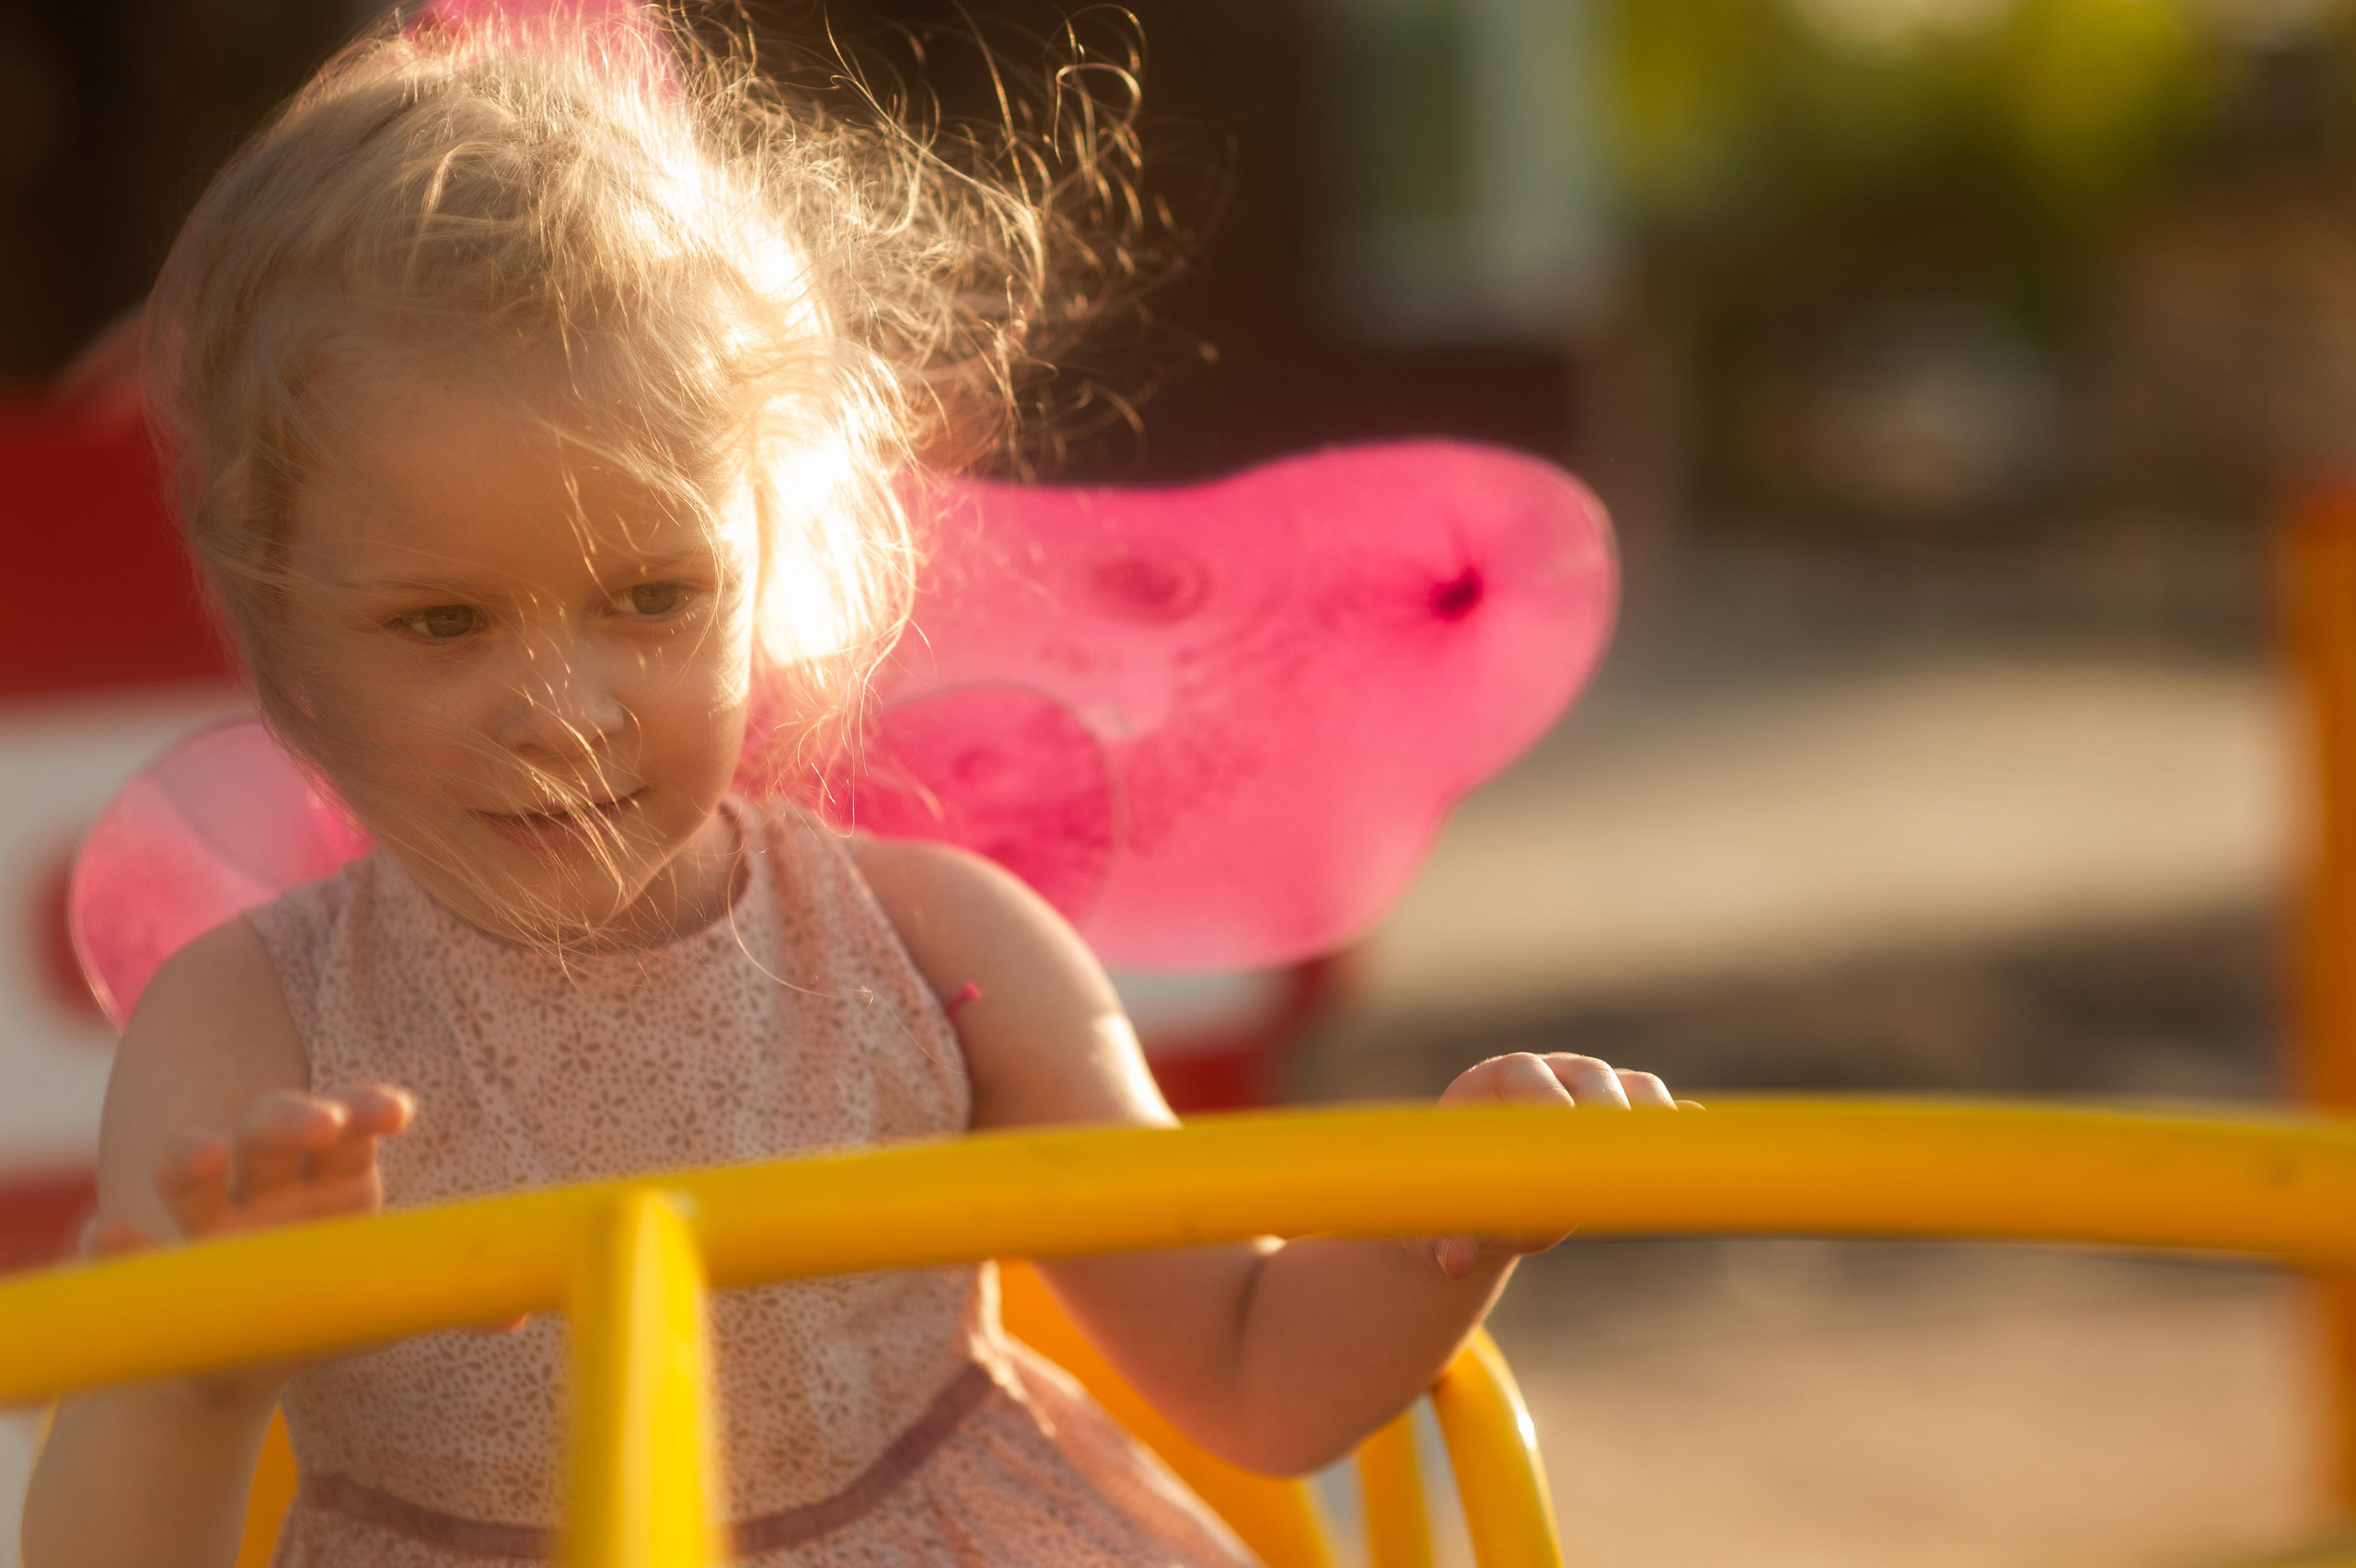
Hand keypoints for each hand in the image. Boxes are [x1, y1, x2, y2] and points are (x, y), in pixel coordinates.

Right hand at [83, 1084, 420, 1402]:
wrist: (246, 1362)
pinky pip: (129, 1256)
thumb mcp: (387, 1299)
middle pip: (274, 1130)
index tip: (394, 1113)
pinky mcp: (158, 1272)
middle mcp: (269, 1186)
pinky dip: (117, 1249)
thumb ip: (445, 1294)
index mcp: (337, 1179)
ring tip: (203, 1154)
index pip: (355, 1128)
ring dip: (192, 1156)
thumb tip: (517, 1312)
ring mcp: (208, 1225)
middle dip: (293, 1116)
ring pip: (193, 1174)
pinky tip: (111, 1239)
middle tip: (319, 1122)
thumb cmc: (330, 1305)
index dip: (370, 1110)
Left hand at [1413, 1052, 1697, 1279]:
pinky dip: (1679, 1133)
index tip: (1562, 1134)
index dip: (1545, 1099)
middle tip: (1620, 1158)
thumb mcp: (1443, 1217)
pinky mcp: (1627, 1117)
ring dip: (1652, 1122)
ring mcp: (1593, 1092)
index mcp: (1495, 1081)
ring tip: (1661, 1164)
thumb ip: (1449, 1235)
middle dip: (1608, 1112)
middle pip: (1592, 1076)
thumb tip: (1456, 1263)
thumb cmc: (1455, 1196)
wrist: (1485, 1190)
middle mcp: (1551, 1074)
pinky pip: (1661, 1116)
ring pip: (1638, 1090)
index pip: (1524, 1073)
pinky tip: (1698, 1161)